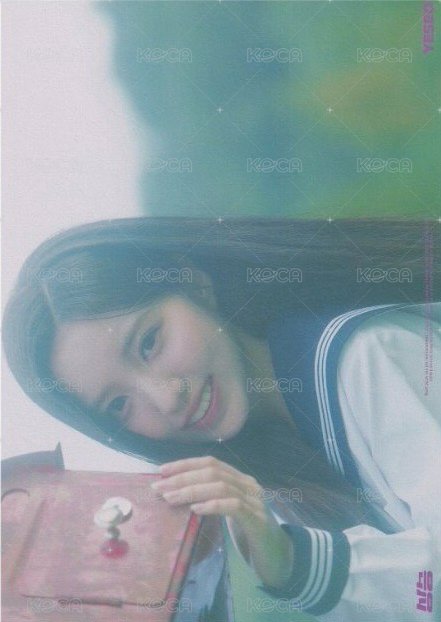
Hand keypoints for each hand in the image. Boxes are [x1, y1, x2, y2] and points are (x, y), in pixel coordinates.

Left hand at [150, 455, 294, 588]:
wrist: (281, 561)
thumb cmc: (249, 538)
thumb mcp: (227, 515)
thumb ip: (211, 502)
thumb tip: (175, 495)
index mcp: (241, 480)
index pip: (211, 463)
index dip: (185, 464)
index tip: (161, 471)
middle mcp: (249, 485)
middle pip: (213, 472)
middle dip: (183, 478)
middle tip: (159, 488)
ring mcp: (256, 502)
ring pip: (221, 486)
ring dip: (192, 490)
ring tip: (171, 499)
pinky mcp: (258, 521)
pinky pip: (234, 506)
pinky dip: (213, 504)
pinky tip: (196, 509)